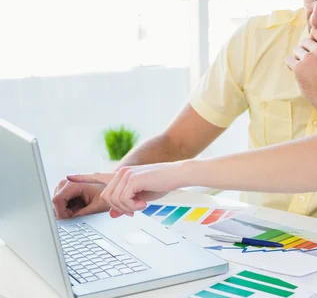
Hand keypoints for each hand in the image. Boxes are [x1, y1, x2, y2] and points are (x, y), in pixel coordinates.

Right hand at [52, 179, 109, 218]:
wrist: (113, 188)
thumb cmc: (108, 195)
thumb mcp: (96, 207)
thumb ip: (80, 214)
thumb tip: (67, 221)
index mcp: (74, 184)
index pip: (56, 200)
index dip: (61, 213)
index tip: (70, 218)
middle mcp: (67, 182)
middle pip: (54, 203)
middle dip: (64, 212)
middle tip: (79, 213)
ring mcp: (65, 185)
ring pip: (56, 204)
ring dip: (66, 210)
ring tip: (81, 209)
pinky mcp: (65, 189)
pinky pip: (60, 203)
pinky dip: (67, 208)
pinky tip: (78, 207)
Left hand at [66, 162, 185, 217]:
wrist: (178, 174)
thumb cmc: (163, 184)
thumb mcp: (142, 197)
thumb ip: (126, 204)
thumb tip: (112, 213)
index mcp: (122, 176)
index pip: (98, 176)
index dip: (83, 177)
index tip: (68, 176)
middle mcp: (121, 172)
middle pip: (107, 197)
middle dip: (120, 208)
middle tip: (136, 209)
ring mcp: (125, 174)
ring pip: (113, 200)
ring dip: (127, 208)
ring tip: (141, 205)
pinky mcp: (132, 178)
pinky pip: (123, 199)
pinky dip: (132, 206)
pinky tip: (143, 204)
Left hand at [285, 27, 316, 110]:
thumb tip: (315, 39)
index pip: (316, 31)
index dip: (312, 37)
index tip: (312, 46)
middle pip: (304, 41)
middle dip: (304, 50)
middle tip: (308, 62)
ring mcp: (308, 59)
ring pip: (296, 50)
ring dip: (298, 58)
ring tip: (305, 69)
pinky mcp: (298, 68)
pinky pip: (289, 60)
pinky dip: (291, 65)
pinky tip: (297, 71)